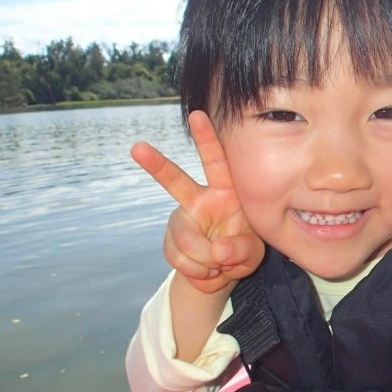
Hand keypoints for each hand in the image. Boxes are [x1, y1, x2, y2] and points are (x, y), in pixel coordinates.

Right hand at [131, 110, 263, 293]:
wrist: (220, 275)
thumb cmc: (242, 250)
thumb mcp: (254, 252)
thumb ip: (242, 249)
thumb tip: (217, 252)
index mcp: (225, 192)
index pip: (217, 162)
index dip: (207, 139)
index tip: (197, 115)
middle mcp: (198, 201)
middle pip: (175, 182)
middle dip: (156, 164)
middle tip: (137, 147)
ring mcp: (181, 222)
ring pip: (186, 240)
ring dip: (208, 262)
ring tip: (220, 266)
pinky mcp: (171, 244)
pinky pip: (183, 262)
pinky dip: (202, 275)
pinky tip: (209, 272)